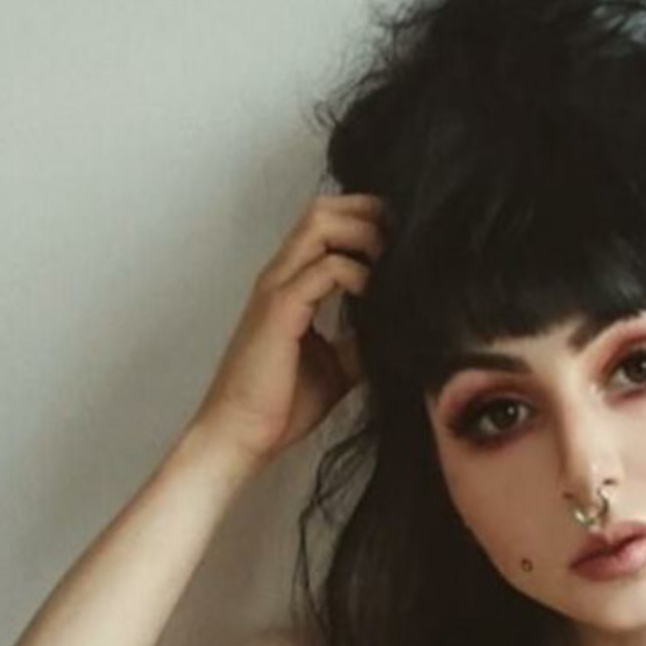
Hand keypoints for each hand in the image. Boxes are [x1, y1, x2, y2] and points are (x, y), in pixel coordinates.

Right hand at [188, 191, 386, 467]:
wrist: (243, 435)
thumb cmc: (280, 406)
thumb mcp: (336, 368)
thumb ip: (359, 343)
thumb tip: (395, 332)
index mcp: (291, 284)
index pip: (325, 225)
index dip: (364, 220)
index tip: (401, 240)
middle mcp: (281, 276)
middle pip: (323, 209)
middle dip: (367, 213)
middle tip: (403, 239)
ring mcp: (278, 289)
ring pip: (320, 225)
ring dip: (363, 234)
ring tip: (392, 261)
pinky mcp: (280, 310)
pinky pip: (325, 270)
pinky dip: (357, 274)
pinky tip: (378, 295)